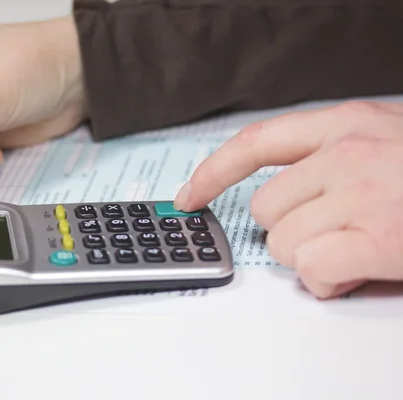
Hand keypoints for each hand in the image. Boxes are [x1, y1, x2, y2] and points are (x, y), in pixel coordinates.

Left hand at [174, 100, 402, 298]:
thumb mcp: (389, 138)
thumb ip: (333, 153)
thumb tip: (291, 186)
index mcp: (346, 123)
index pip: (256, 143)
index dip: (214, 172)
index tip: (190, 195)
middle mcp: (346, 153)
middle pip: (263, 207)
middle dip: (289, 230)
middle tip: (334, 234)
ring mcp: (361, 194)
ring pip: (282, 242)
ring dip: (311, 257)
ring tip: (356, 249)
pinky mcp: (379, 239)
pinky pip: (311, 268)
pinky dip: (329, 280)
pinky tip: (358, 270)